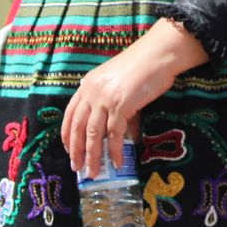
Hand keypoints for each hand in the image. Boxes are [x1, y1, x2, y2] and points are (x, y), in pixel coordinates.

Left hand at [61, 19, 206, 177]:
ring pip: (92, 134)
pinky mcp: (121, 106)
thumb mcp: (117, 81)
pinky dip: (114, 151)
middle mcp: (92, 92)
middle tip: (77, 167)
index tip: (68, 150)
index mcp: (88, 84)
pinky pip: (114, 134)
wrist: (158, 54)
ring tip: (92, 171)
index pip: (70, 114)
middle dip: (76, 150)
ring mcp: (105, 99)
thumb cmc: (142, 65)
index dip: (67, 134)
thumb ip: (109, 99)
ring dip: (92, 156)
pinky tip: (117, 162)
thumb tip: (115, 126)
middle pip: (78, 127)